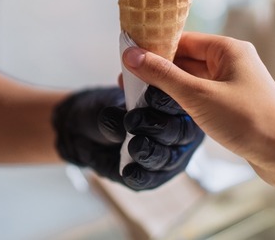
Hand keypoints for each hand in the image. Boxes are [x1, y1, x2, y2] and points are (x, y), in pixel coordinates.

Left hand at [52, 86, 202, 189]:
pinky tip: (129, 172)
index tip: (149, 95)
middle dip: (158, 126)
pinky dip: (140, 176)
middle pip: (181, 132)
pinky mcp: (156, 177)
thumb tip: (119, 121)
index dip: (167, 99)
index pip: (181, 102)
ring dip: (150, 152)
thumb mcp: (109, 104)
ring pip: (169, 158)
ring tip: (133, 146)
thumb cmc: (112, 111)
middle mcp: (182, 132)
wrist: (93, 134)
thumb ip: (117, 112)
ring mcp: (171, 156)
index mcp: (179, 106)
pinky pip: (152, 179)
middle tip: (132, 121)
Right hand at [121, 32, 274, 167]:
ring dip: (169, 85)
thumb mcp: (198, 95)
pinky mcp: (235, 105)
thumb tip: (131, 55)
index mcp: (228, 49)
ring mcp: (234, 84)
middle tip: (126, 79)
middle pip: (186, 58)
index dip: (154, 46)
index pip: (182, 39)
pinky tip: (165, 108)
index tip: (127, 56)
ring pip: (193, 78)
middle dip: (158, 68)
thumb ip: (163, 75)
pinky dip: (183, 99)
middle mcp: (232, 62)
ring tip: (138, 94)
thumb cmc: (249, 119)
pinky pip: (202, 95)